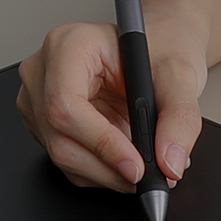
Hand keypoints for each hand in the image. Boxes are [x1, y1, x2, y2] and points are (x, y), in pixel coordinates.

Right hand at [16, 15, 206, 191]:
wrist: (161, 48)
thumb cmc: (162, 47)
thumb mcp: (180, 77)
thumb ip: (179, 119)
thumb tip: (169, 162)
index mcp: (69, 45)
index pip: (66, 104)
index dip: (102, 143)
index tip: (136, 165)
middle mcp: (44, 72)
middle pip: (60, 139)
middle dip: (108, 168)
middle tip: (147, 175)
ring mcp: (39, 100)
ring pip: (63, 157)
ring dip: (108, 173)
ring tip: (142, 162)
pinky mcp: (46, 125)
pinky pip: (69, 163)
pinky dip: (102, 172)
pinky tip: (124, 158)